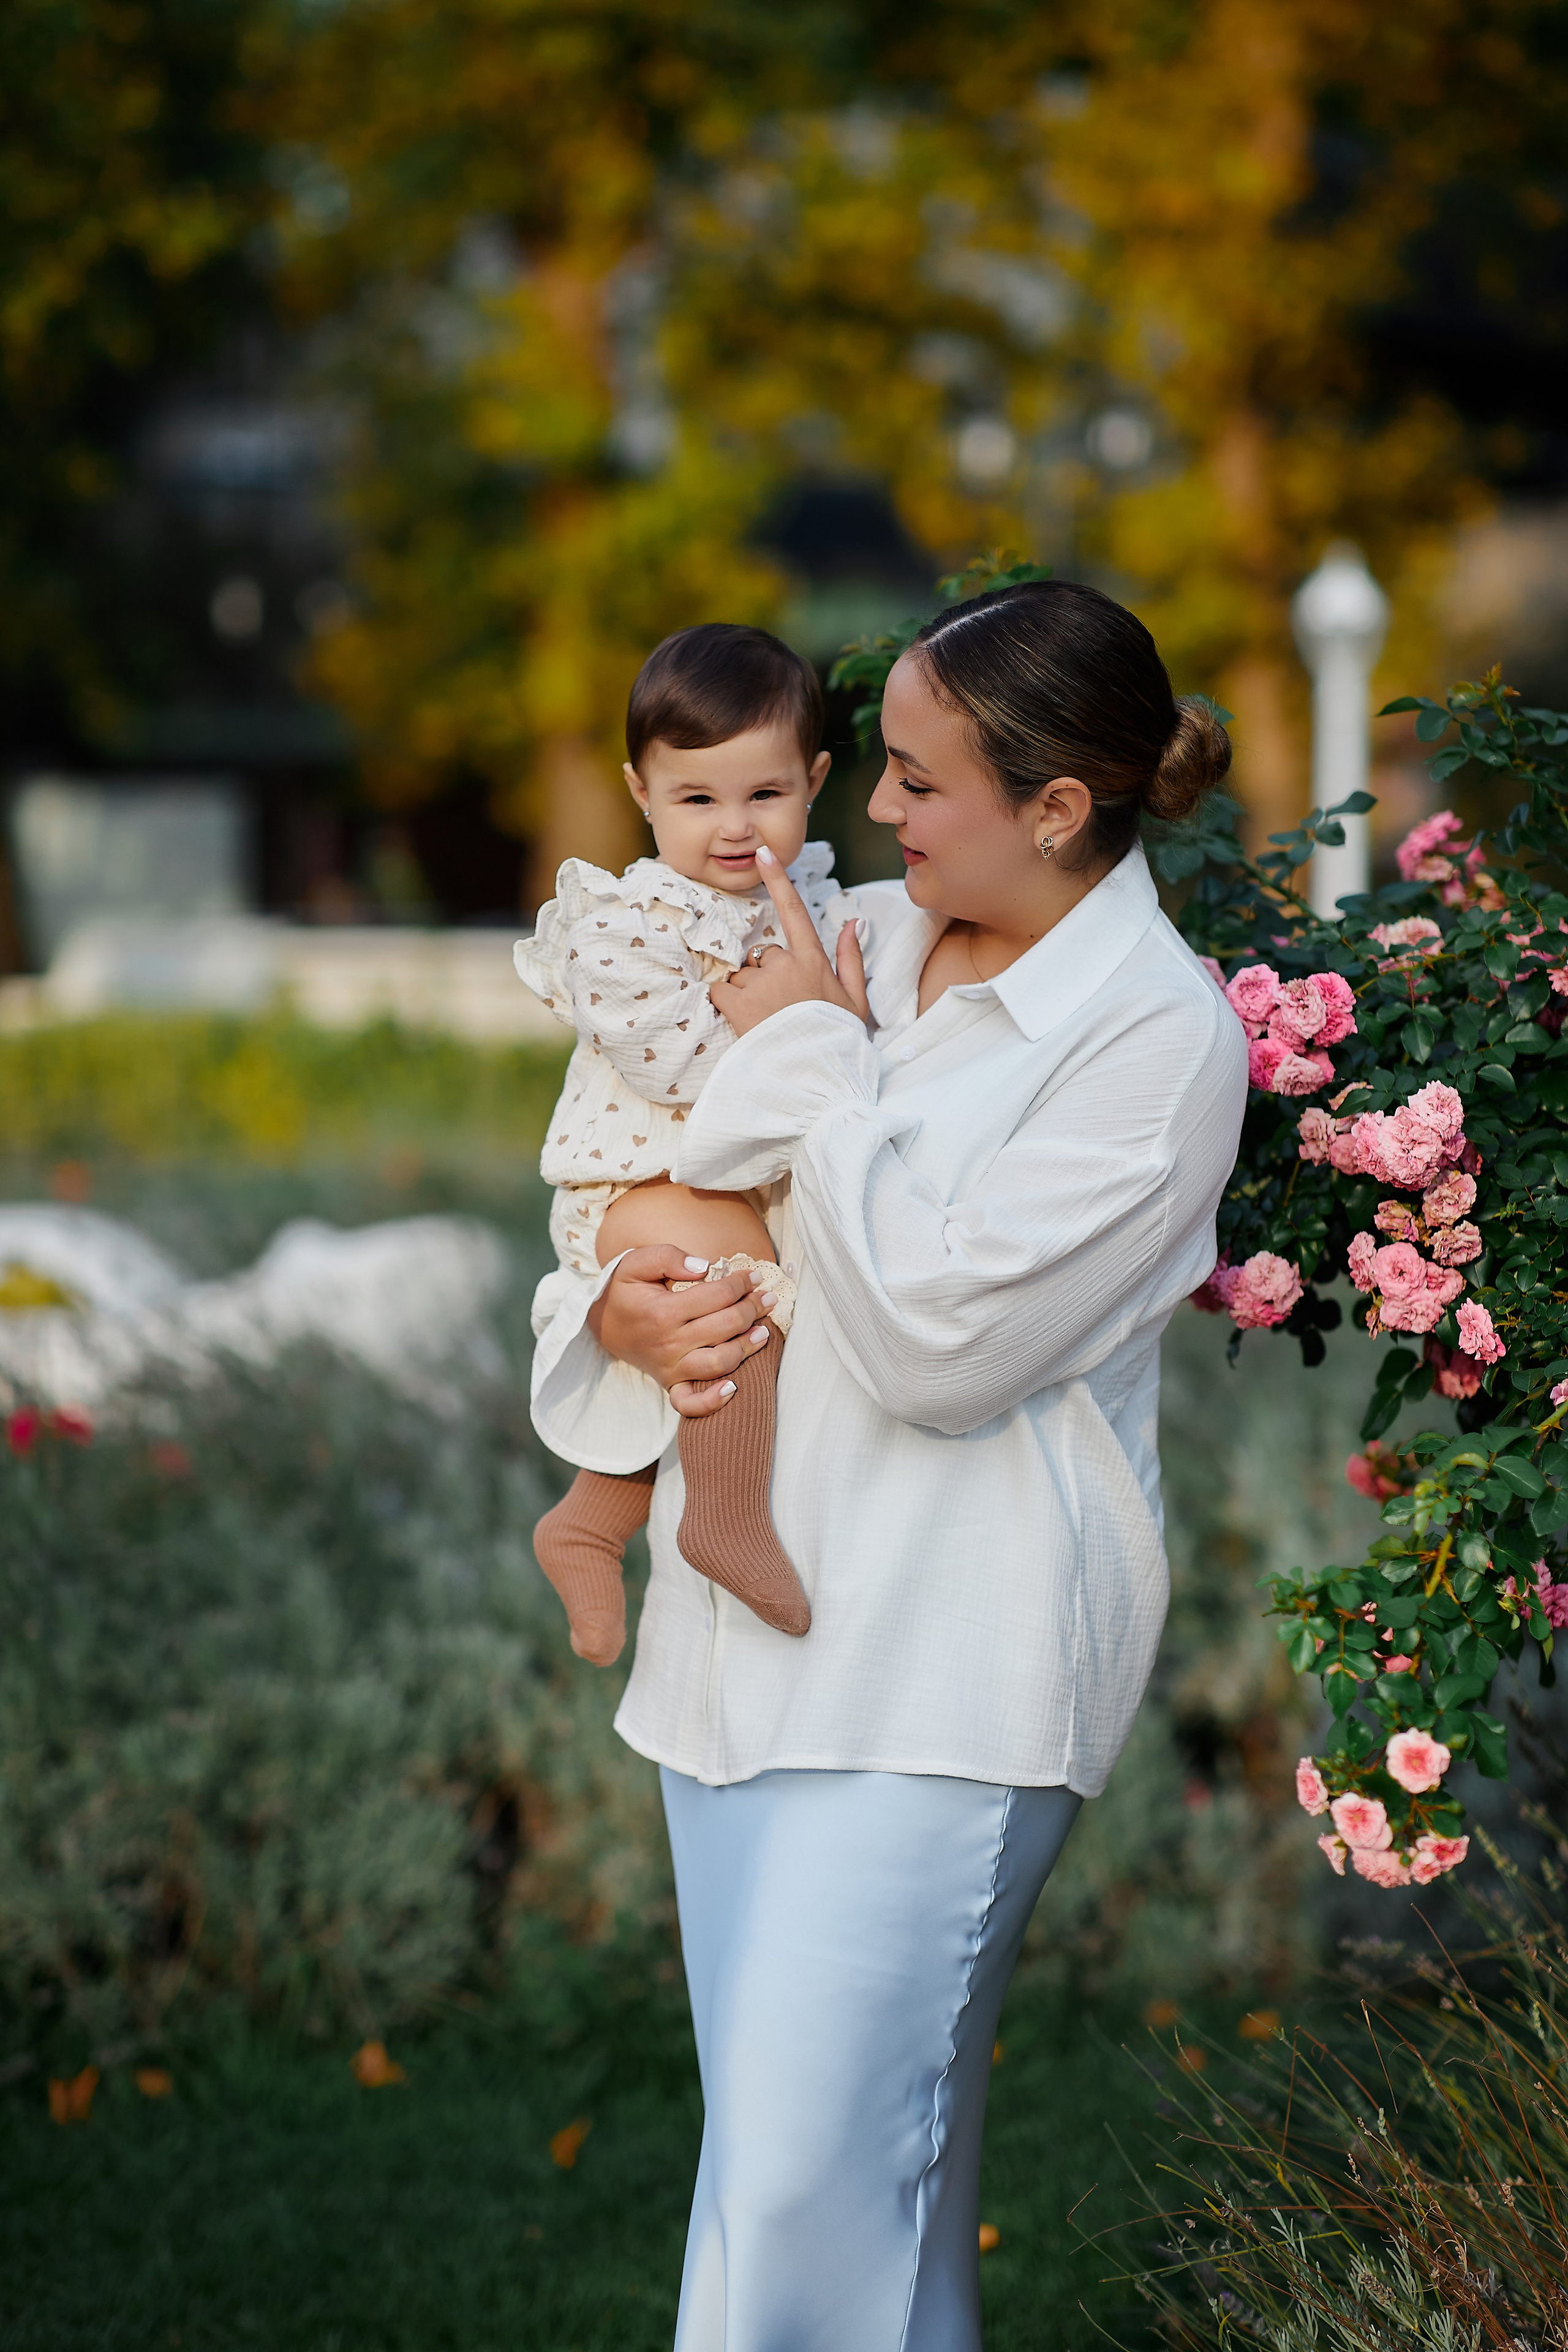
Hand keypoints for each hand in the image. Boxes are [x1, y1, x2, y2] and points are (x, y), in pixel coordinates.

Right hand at [587, 1245, 775, 1418]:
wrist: (603, 1323)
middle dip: (752, 1309)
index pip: (717, 1296)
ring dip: (747, 1347)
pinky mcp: (670, 1383)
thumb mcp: (636, 1263)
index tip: (754, 1276)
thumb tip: (704, 1267)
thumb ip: (668, 1257)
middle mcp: (669, 1343)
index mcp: (663, 1311)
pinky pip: (690, 1403)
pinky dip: (712, 1401)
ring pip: (719, 1363)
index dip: (741, 1283)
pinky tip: (733, 1388)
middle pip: (725, 1326)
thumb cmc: (625, 1290)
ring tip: (764, 1331)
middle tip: (767, 1298)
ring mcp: (670, 1367)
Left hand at [709, 847, 870, 1037]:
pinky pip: (721, 990)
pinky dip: (726, 1002)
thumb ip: (850, 958)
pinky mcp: (737, 1003)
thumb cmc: (837, 1041)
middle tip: (782, 1009)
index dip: (778, 880)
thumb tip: (852, 922)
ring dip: (748, 992)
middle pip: (764, 955)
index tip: (764, 854)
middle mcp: (785, 965)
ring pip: (742, 974)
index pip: (794, 911)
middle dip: (767, 976)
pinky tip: (745, 1021)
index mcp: (813, 961)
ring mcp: (760, 983)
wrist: (817, 1078)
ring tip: (767, 1021)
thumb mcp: (855, 1000)